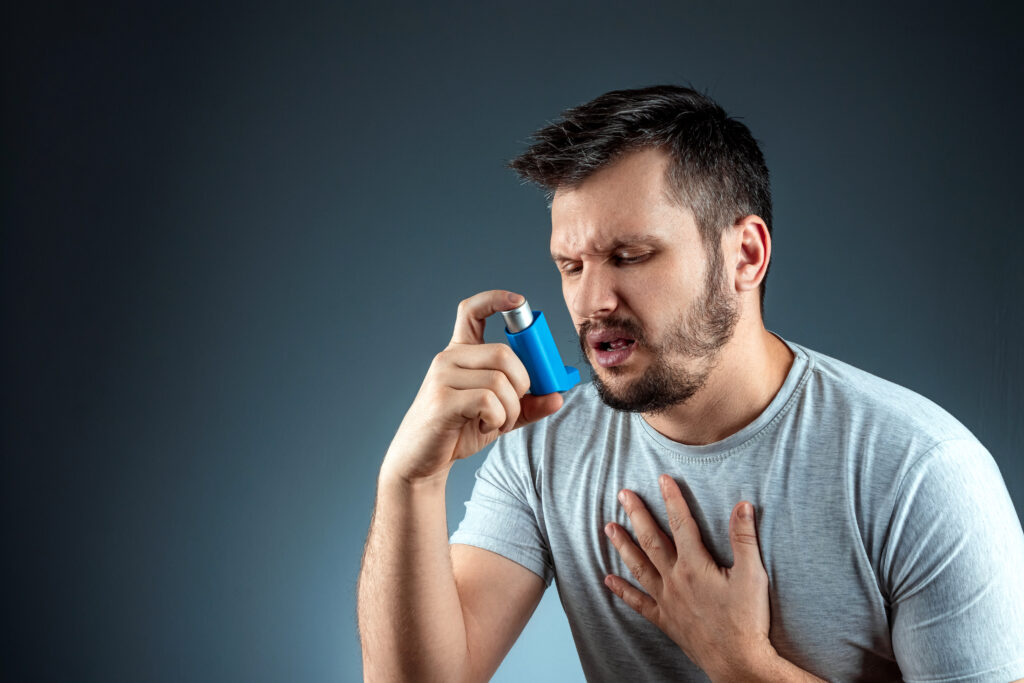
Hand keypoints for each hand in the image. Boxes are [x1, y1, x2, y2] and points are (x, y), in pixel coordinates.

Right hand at [381, 290, 563, 484]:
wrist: (421, 460)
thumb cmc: (458, 431)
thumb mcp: (500, 414)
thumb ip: (528, 404)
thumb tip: (557, 397)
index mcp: (461, 353)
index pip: (472, 311)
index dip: (495, 300)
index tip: (518, 301)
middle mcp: (449, 358)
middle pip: (504, 353)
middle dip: (523, 383)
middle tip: (514, 407)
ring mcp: (442, 377)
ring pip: (500, 380)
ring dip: (511, 409)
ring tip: (497, 422)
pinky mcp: (442, 400)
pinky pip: (488, 401)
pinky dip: (497, 420)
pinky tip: (483, 427)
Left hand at [603, 475, 776, 680]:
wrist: (738, 662)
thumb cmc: (747, 620)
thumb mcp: (752, 575)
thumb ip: (744, 538)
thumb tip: (742, 505)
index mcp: (695, 565)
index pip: (680, 523)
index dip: (672, 498)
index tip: (662, 479)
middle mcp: (675, 579)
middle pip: (651, 540)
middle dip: (636, 514)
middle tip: (623, 494)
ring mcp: (667, 600)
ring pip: (639, 567)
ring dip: (623, 546)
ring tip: (608, 527)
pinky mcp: (665, 619)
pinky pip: (638, 602)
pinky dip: (622, 591)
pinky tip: (608, 580)